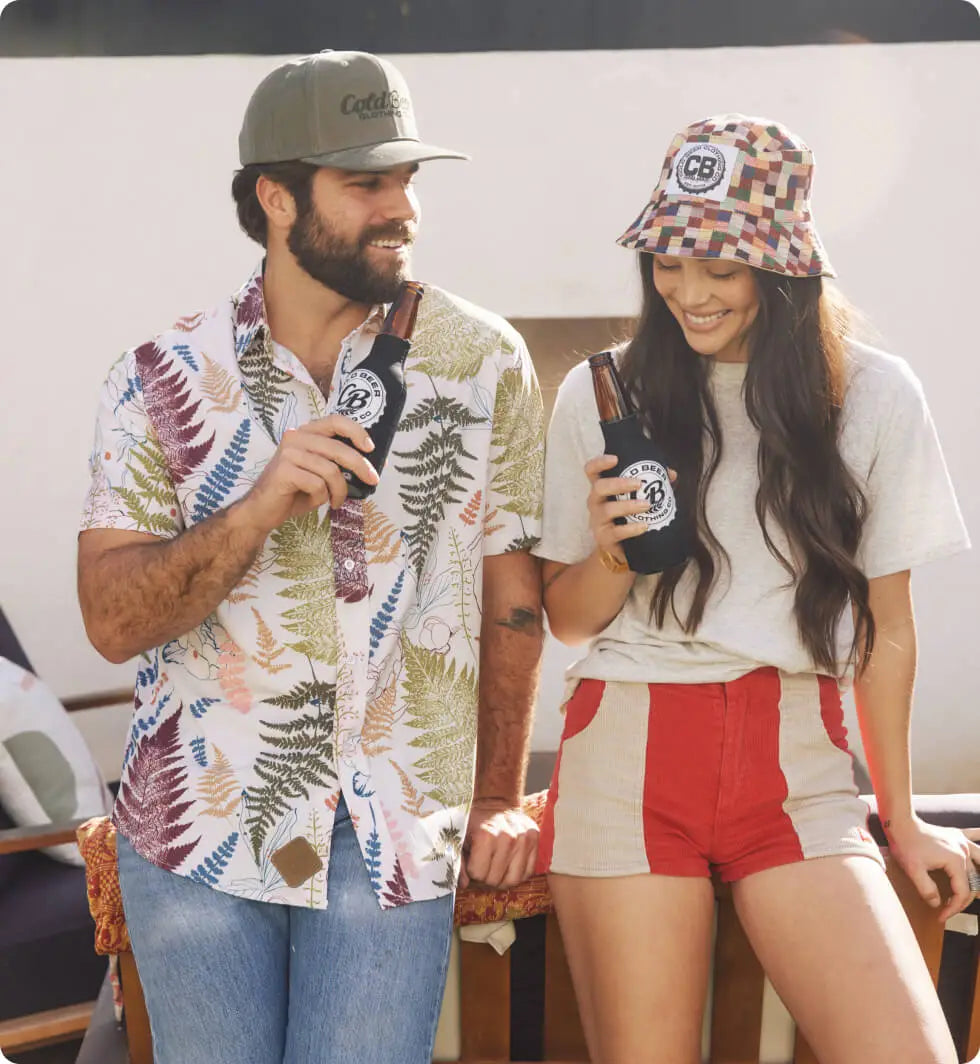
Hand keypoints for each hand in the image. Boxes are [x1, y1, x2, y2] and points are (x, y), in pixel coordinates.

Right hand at [235, 415, 378, 532]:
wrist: (262, 510)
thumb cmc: (294, 491)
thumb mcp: (319, 472)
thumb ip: (336, 462)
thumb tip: (369, 465)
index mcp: (305, 433)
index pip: (335, 421)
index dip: (356, 431)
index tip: (371, 448)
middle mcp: (295, 437)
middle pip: (338, 448)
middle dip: (360, 466)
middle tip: (372, 480)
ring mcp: (288, 453)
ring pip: (330, 470)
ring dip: (339, 490)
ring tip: (337, 501)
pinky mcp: (284, 471)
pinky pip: (317, 484)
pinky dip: (323, 497)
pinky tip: (318, 502)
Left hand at [459, 798, 538, 889]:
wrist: (495, 803)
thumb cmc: (475, 822)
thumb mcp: (460, 839)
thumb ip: (459, 862)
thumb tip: (463, 884)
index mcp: (486, 835)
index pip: (478, 874)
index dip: (473, 871)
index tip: (473, 861)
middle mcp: (508, 837)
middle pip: (495, 880)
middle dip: (486, 876)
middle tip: (484, 863)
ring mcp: (524, 838)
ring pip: (513, 880)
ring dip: (502, 878)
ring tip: (497, 866)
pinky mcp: (535, 839)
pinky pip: (528, 872)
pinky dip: (517, 873)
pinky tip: (509, 863)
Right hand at [584, 454, 676, 563]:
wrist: (622, 547)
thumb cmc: (628, 516)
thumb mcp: (637, 497)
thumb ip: (653, 483)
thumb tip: (671, 473)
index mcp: (601, 489)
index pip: (592, 471)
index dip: (599, 463)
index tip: (615, 458)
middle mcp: (595, 502)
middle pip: (599, 487)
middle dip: (619, 484)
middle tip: (639, 484)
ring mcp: (597, 521)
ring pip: (607, 510)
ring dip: (628, 506)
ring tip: (647, 505)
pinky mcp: (604, 538)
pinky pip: (616, 532)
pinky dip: (631, 529)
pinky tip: (645, 526)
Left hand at [885, 816, 979, 919]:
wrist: (900, 822)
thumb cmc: (906, 844)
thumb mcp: (913, 870)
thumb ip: (927, 890)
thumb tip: (937, 904)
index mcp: (956, 861)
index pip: (962, 892)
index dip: (954, 908)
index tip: (942, 916)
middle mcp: (964, 851)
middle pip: (973, 882)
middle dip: (962, 899)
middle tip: (949, 909)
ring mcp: (962, 842)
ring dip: (978, 879)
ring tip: (973, 893)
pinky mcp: (956, 835)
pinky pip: (974, 836)